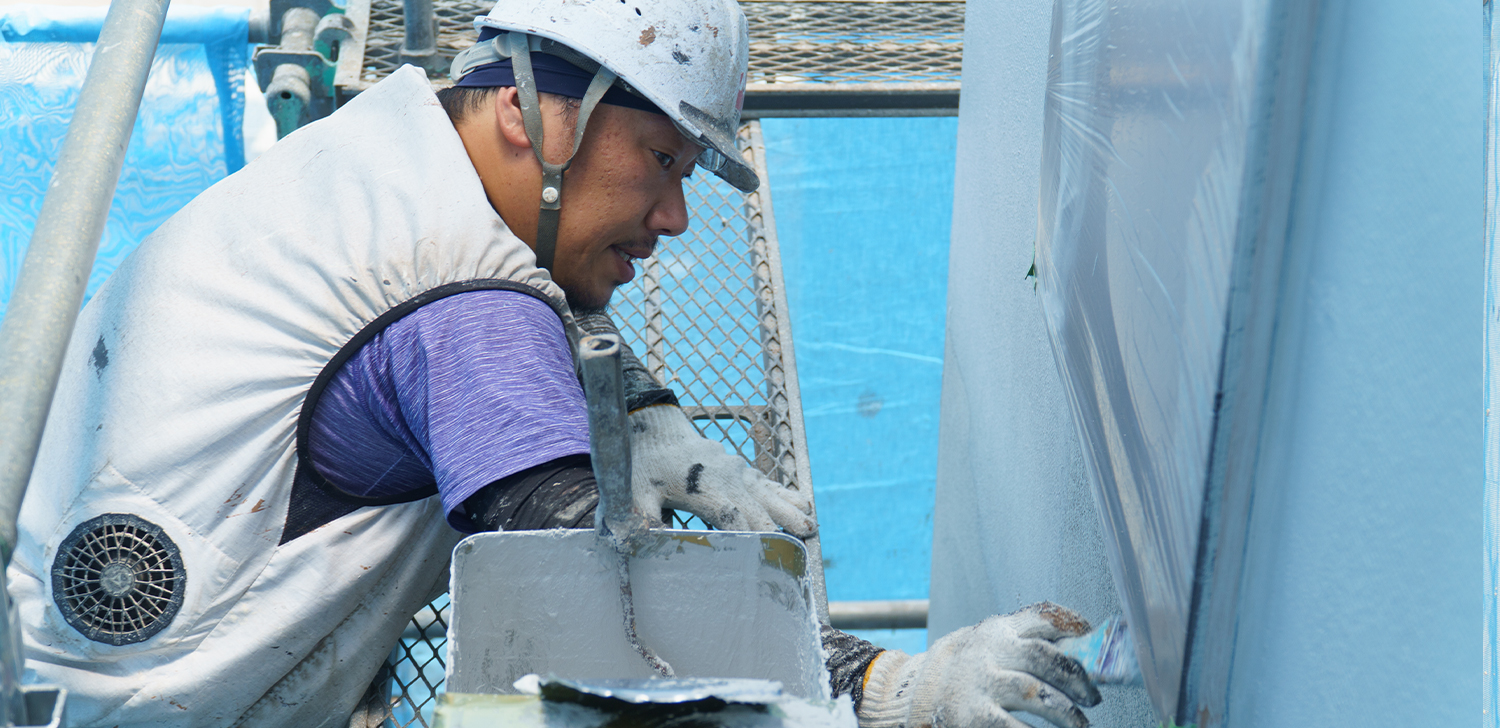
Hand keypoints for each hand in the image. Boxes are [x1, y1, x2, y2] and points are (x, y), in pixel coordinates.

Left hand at [628, 404, 817, 536]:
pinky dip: (786, 496)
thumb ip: (640, 517)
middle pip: (757, 508)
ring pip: (769, 494)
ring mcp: (737, 472)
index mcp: (702, 488)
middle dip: (776, 530)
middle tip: (796, 553)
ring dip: (789, 512)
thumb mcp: (635, 492)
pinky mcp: (741, 470)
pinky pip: (768, 484)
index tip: (762, 556)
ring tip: (809, 528)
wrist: (657, 431)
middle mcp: (726, 478)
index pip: (731, 516)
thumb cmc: (645, 466)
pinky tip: (804, 507)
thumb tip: (640, 543)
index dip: (747, 536)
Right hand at [859, 602, 1101, 727]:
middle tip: (1093, 699)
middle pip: (1045, 659)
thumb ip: (1025, 640)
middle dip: (1077, 680)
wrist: (912, 696)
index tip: (1092, 637)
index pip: (1041, 619)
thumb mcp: (989, 644)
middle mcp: (987, 653)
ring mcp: (978, 686)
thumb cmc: (966, 670)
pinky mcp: (972, 719)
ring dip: (1066, 713)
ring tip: (1080, 726)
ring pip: (1035, 694)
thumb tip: (1083, 644)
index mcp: (996, 632)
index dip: (1072, 626)